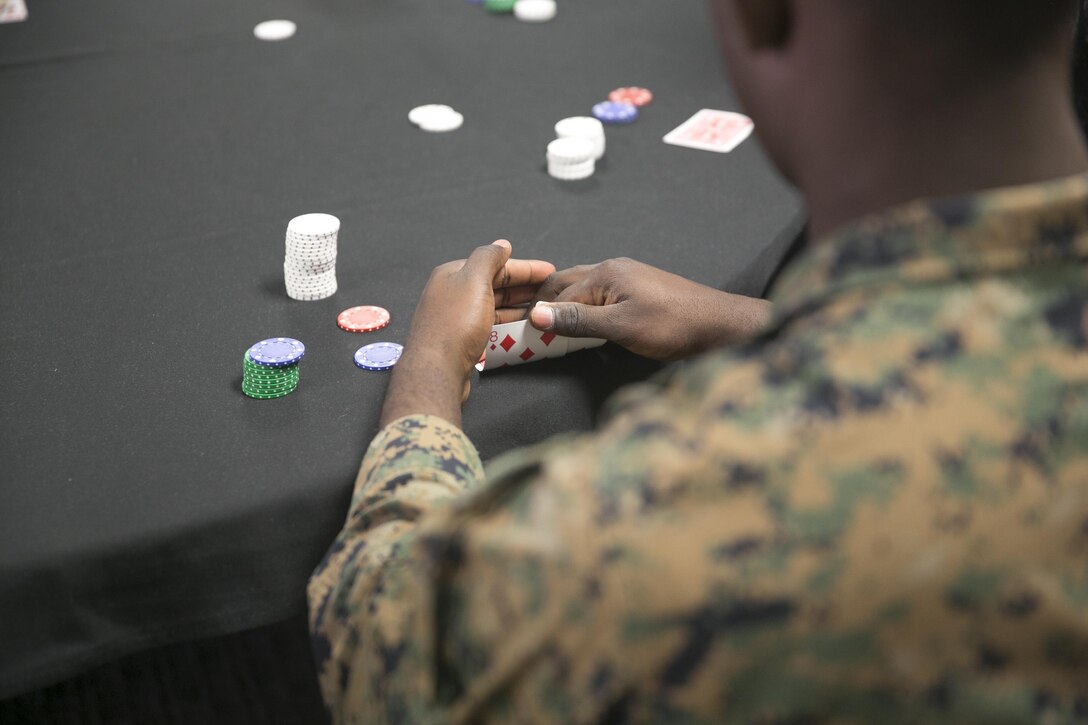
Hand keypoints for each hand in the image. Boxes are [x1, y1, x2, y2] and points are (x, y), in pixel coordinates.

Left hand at [380, 240, 555, 426]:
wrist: (436, 370)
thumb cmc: (454, 324)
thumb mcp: (474, 280)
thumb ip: (489, 258)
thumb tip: (501, 244)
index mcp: (453, 274)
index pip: (495, 265)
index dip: (525, 268)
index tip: (550, 271)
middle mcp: (452, 294)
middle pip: (495, 285)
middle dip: (524, 287)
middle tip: (550, 291)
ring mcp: (456, 318)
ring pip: (493, 307)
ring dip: (517, 307)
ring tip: (541, 310)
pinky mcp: (460, 340)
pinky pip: (489, 326)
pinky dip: (507, 324)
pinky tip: (521, 328)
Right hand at [528, 258, 772, 360]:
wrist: (721, 325)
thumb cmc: (674, 326)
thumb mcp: (621, 327)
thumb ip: (578, 321)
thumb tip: (535, 314)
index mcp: (605, 273)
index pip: (557, 296)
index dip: (537, 317)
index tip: (518, 337)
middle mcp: (613, 269)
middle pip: (565, 284)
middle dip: (542, 302)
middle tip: (522, 326)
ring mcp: (628, 277)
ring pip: (582, 288)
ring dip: (562, 304)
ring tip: (544, 324)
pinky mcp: (639, 290)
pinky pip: (599, 294)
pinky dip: (582, 307)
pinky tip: (580, 321)